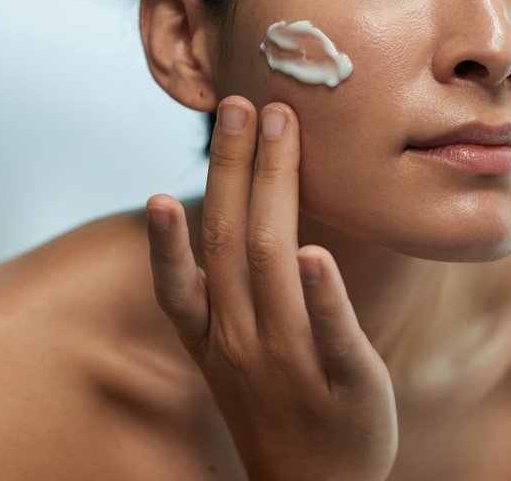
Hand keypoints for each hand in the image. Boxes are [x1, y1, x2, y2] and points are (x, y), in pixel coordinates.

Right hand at [144, 95, 398, 480]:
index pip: (182, 278)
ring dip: (273, 194)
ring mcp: (291, 364)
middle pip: (231, 246)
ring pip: (273, 268)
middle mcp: (243, 346)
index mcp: (214, 341)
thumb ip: (226, 294)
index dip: (167, 227)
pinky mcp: (346, 384)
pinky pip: (330, 332)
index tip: (164, 175)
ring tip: (277, 131)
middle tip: (243, 101)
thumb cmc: (278, 410)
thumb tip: (228, 219)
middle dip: (235, 168)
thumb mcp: (233, 357)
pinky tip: (316, 251)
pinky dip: (321, 293)